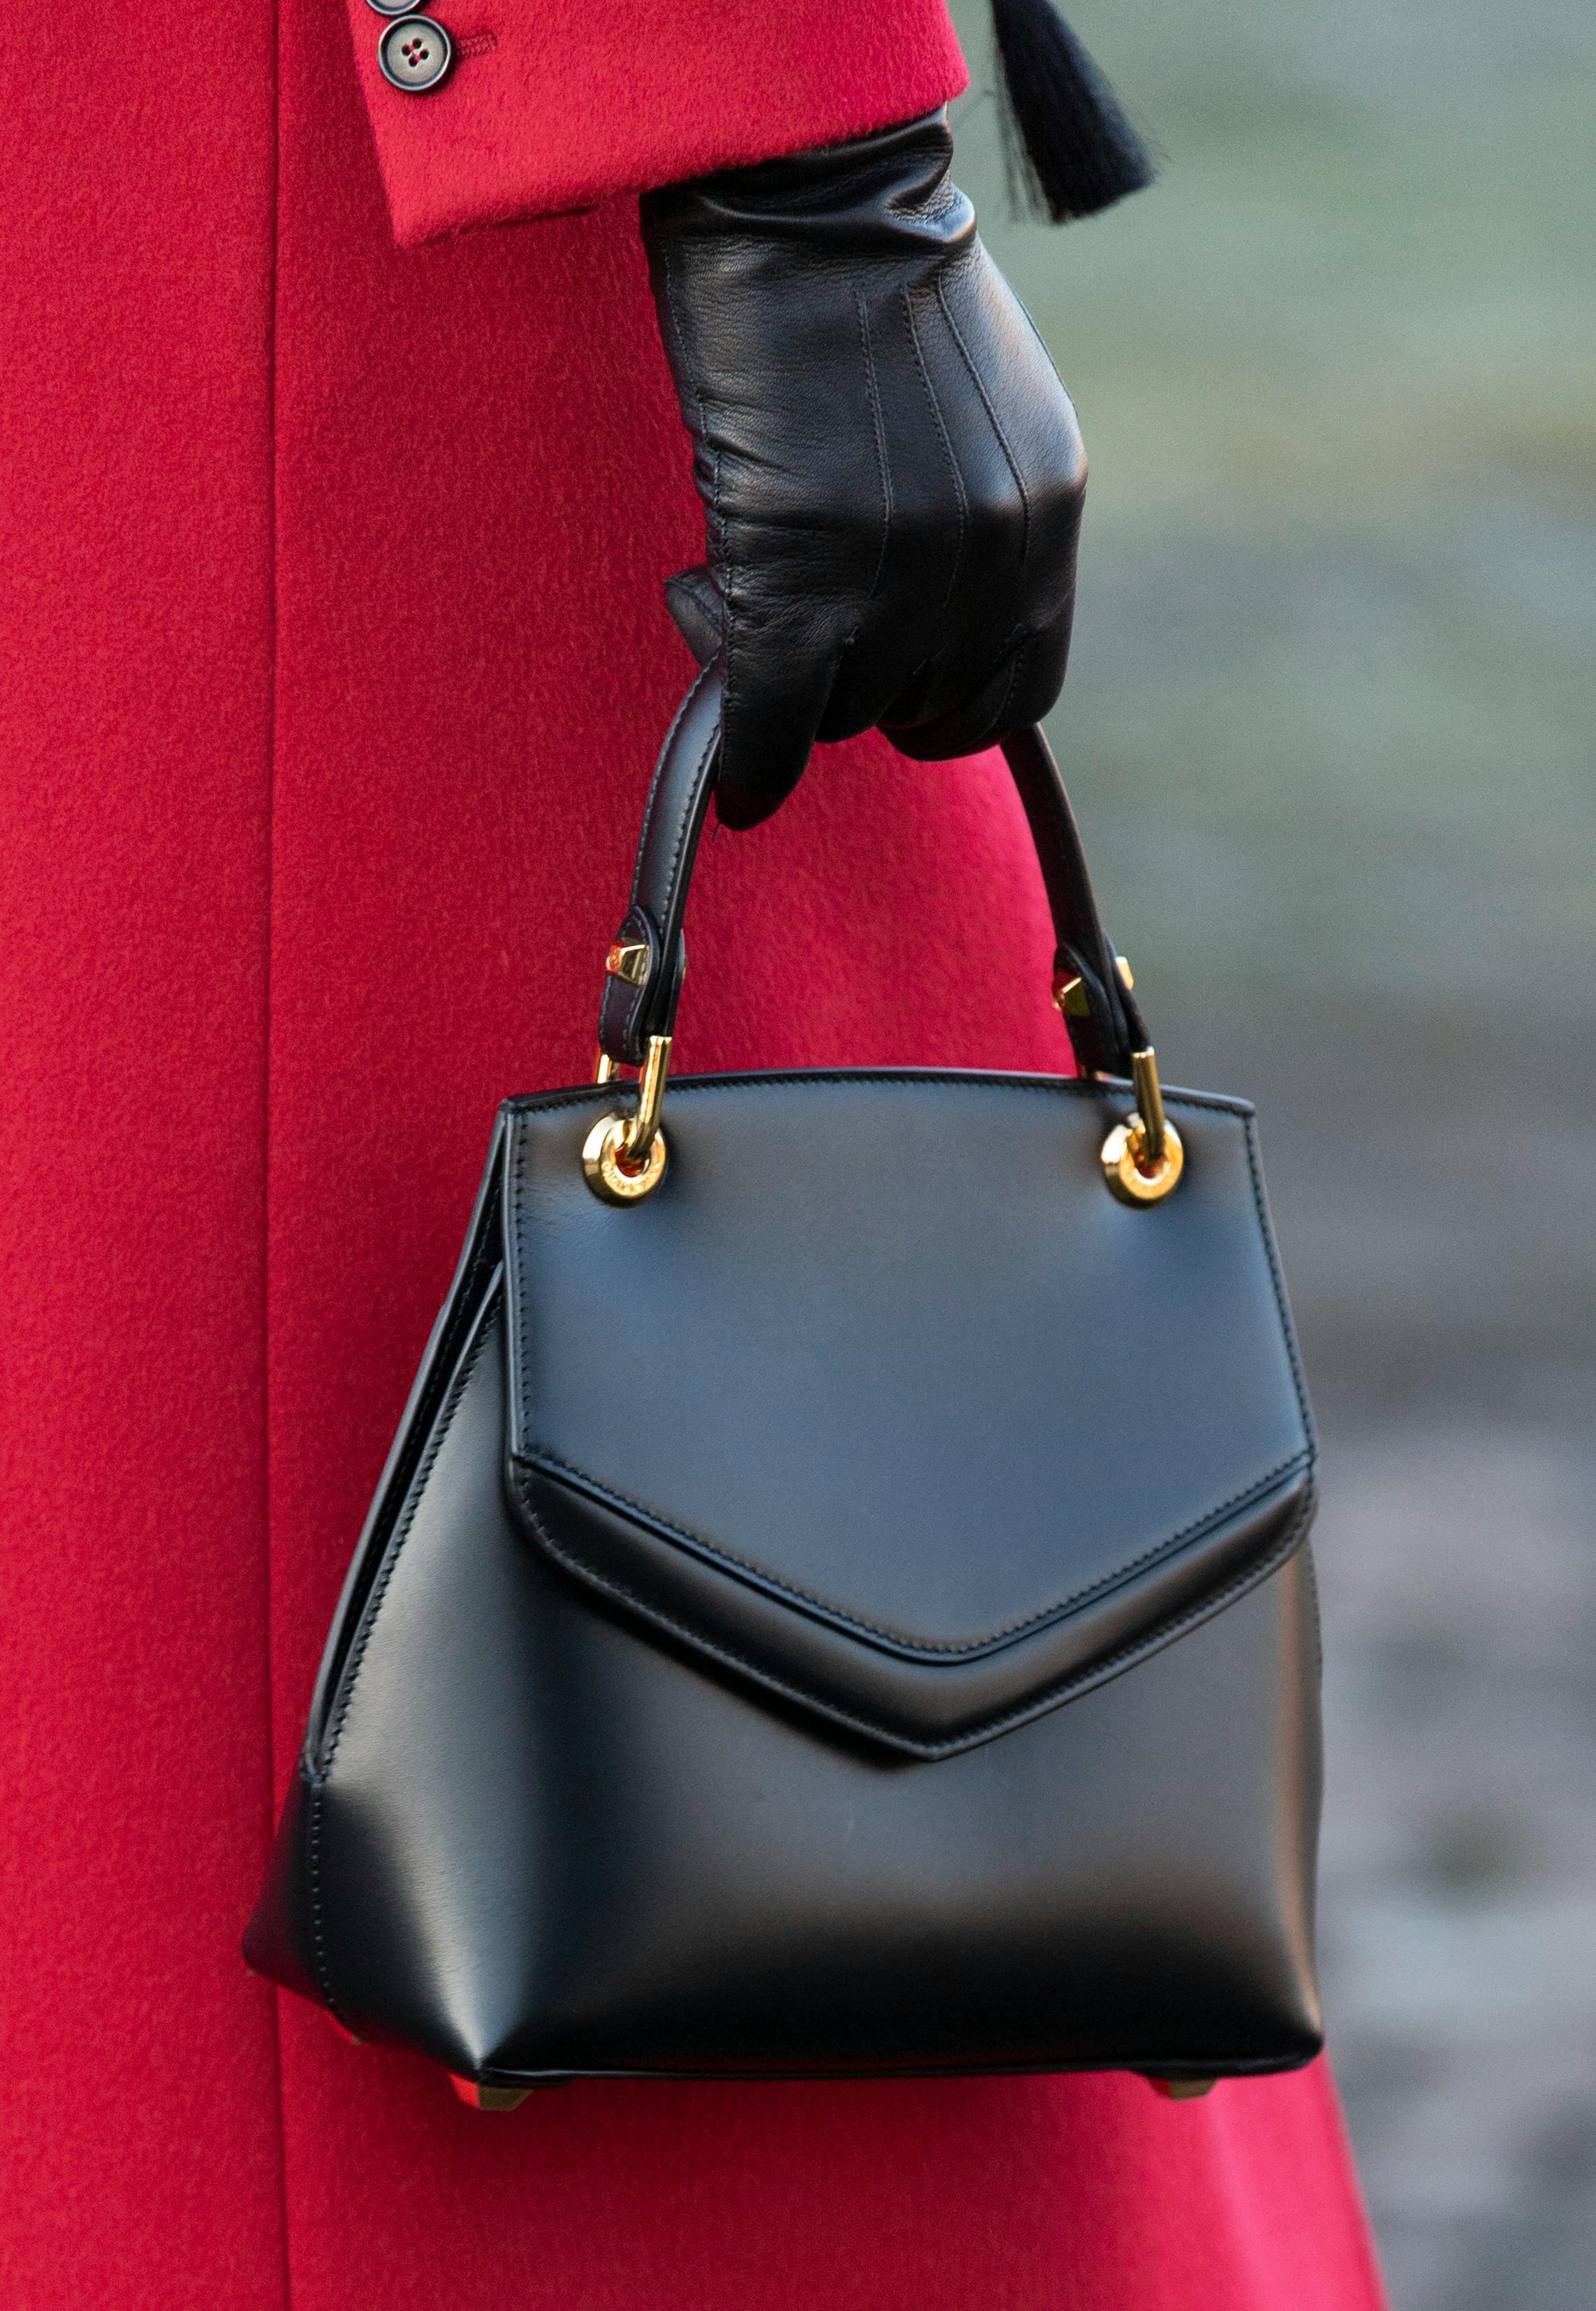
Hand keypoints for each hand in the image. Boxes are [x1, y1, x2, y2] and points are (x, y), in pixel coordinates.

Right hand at [640, 109, 1086, 828]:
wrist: (801, 194)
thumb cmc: (861, 285)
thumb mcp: (968, 412)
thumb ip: (967, 519)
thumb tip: (917, 620)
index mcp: (1046, 510)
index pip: (1018, 687)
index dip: (944, 709)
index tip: (890, 697)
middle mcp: (995, 550)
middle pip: (920, 705)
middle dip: (852, 686)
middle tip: (788, 623)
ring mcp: (907, 565)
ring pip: (843, 707)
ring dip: (782, 676)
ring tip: (729, 579)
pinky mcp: (810, 568)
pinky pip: (784, 712)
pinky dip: (754, 759)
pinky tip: (735, 779)